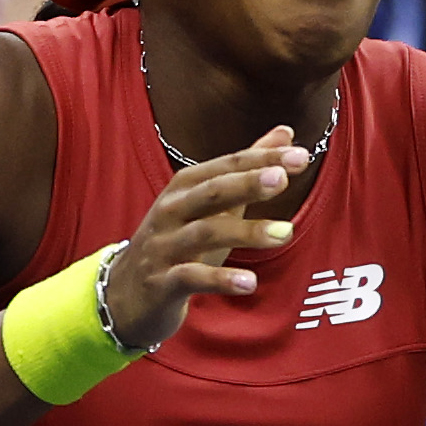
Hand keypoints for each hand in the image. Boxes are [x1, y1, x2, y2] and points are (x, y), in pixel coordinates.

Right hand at [94, 127, 310, 351]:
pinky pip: (191, 277)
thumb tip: (286, 132)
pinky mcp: (161, 283)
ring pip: (204, 233)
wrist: (125, 293)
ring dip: (245, 232)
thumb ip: (247, 169)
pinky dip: (220, 279)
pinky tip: (249, 283)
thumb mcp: (213, 204)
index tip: (300, 156)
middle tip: (283, 178)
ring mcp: (164, 246)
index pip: (226, 166)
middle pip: (211, 191)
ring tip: (284, 233)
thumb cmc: (178, 242)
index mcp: (185, 187)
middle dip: (247, 182)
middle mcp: (171, 210)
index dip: (262, 159)